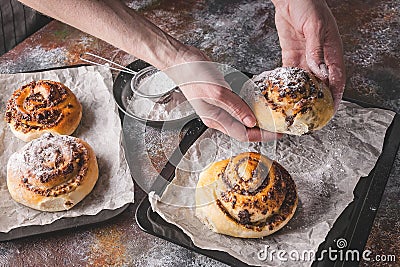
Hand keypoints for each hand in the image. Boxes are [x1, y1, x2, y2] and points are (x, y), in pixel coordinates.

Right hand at [165, 46, 280, 141]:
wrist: (180, 60)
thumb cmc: (193, 75)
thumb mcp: (217, 92)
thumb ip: (235, 108)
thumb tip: (251, 122)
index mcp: (215, 119)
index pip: (243, 135)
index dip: (262, 135)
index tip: (278, 132)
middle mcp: (217, 116)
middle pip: (244, 129)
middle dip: (262, 129)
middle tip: (279, 124)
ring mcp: (218, 106)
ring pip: (242, 118)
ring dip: (257, 117)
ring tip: (273, 114)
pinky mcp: (220, 96)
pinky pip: (238, 105)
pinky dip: (250, 105)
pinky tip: (258, 101)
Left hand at [272, 0, 345, 110]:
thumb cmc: (309, 5)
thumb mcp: (315, 26)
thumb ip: (316, 49)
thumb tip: (318, 71)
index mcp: (332, 51)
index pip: (336, 78)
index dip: (335, 94)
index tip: (331, 109)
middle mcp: (319, 57)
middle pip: (320, 83)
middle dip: (317, 99)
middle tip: (310, 114)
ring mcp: (305, 57)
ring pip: (304, 81)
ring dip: (300, 94)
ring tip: (294, 108)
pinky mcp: (291, 55)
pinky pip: (289, 72)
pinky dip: (287, 83)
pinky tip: (282, 93)